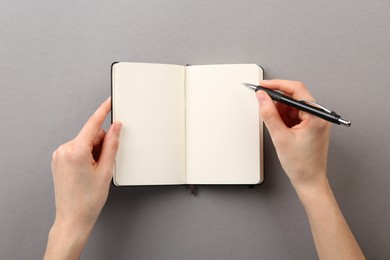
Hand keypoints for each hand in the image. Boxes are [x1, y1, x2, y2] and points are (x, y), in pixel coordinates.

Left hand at [44, 98, 121, 259]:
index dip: (103, 111)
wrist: (73, 218)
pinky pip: (77, 149)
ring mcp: (59, 155)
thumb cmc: (88, 200)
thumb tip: (116, 128)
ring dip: (93, 151)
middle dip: (101, 145)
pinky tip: (87, 170)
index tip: (109, 102)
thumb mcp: (106, 170)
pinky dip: (86, 155)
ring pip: (84, 142)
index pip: (93, 124)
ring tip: (94, 171)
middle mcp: (64, 150)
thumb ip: (112, 144)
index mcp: (75, 151)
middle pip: (90, 135)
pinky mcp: (58, 160)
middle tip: (103, 164)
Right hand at [256, 80, 330, 192]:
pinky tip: (278, 127)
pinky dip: (283, 117)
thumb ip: (269, 114)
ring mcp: (315, 120)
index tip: (263, 85)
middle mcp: (318, 115)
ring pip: (293, 106)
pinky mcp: (310, 125)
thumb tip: (262, 97)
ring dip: (279, 110)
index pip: (296, 89)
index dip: (277, 85)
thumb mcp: (280, 137)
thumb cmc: (302, 165)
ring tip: (274, 124)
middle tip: (262, 102)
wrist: (309, 181)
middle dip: (277, 99)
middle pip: (295, 96)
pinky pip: (294, 114)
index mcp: (316, 116)